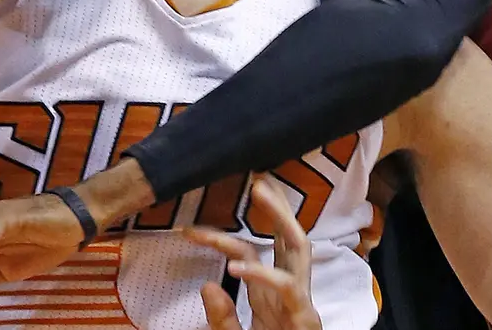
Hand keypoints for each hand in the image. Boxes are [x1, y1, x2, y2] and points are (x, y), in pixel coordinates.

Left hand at [184, 178, 322, 329]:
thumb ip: (221, 316)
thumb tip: (207, 285)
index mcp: (267, 290)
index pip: (247, 251)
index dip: (219, 237)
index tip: (187, 230)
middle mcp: (285, 287)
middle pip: (285, 236)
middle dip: (274, 203)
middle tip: (256, 176)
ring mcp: (298, 299)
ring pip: (297, 247)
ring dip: (281, 216)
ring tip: (261, 191)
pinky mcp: (303, 315)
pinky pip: (286, 286)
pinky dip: (263, 273)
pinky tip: (237, 265)